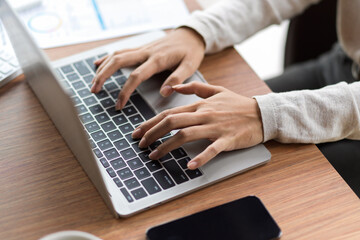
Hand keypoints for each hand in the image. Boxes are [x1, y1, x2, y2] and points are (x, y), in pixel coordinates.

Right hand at [91, 27, 204, 109]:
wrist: (190, 35)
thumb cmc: (191, 51)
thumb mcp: (190, 66)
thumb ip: (177, 79)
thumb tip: (163, 93)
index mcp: (157, 59)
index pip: (136, 76)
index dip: (125, 91)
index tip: (118, 105)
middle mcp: (146, 52)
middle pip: (118, 61)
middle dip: (103, 76)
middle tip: (94, 90)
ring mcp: (142, 49)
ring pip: (116, 55)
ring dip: (103, 68)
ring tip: (93, 82)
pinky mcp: (141, 48)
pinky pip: (121, 51)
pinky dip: (108, 58)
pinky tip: (98, 64)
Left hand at [131, 82, 263, 169]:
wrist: (262, 113)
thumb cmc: (238, 104)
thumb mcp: (216, 90)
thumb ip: (194, 87)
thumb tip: (174, 87)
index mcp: (200, 105)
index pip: (169, 113)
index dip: (151, 123)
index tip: (138, 132)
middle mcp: (204, 115)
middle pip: (172, 122)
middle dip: (152, 134)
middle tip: (140, 144)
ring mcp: (216, 127)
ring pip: (185, 135)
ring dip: (167, 146)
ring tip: (154, 156)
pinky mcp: (228, 139)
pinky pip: (212, 149)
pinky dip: (201, 158)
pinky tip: (190, 166)